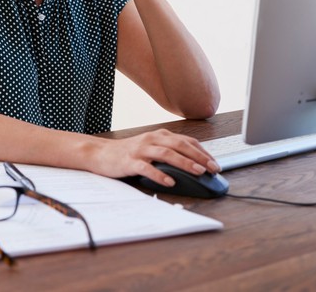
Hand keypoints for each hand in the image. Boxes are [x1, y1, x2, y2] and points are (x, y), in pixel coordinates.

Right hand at [92, 129, 220, 186]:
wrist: (100, 153)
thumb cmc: (128, 152)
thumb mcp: (151, 147)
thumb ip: (169, 151)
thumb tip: (193, 165)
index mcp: (159, 135)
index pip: (186, 141)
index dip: (203, 152)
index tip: (215, 163)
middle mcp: (152, 139)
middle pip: (180, 145)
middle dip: (199, 157)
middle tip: (213, 168)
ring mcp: (140, 150)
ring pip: (166, 154)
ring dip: (184, 163)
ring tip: (198, 172)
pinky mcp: (129, 161)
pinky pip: (146, 168)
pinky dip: (159, 174)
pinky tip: (169, 182)